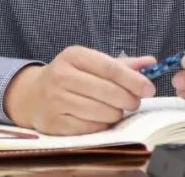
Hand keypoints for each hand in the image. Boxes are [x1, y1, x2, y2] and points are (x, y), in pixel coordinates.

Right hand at [3, 46, 155, 133]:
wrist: (32, 95)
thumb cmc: (70, 77)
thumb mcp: (91, 63)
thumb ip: (121, 64)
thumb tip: (151, 62)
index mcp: (73, 55)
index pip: (110, 68)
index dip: (133, 80)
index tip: (149, 88)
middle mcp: (61, 75)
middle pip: (108, 91)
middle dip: (128, 99)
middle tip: (134, 102)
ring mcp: (55, 100)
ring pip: (101, 112)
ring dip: (116, 114)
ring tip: (116, 110)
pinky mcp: (54, 123)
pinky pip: (90, 128)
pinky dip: (102, 125)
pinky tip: (101, 118)